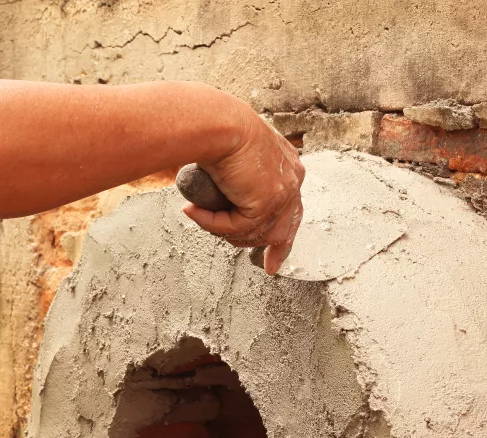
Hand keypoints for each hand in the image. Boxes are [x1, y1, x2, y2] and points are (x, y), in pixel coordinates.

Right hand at [182, 107, 304, 274]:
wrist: (215, 121)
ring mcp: (283, 191)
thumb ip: (238, 181)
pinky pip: (237, 227)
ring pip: (255, 232)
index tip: (275, 258)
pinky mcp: (267, 201)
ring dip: (225, 230)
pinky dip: (212, 223)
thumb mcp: (234, 157)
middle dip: (274, 250)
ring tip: (200, 214)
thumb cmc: (217, 130)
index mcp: (288, 167)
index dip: (283, 235)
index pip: (291, 209)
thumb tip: (223, 199)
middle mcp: (292, 179)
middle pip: (284, 228)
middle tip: (266, 266)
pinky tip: (194, 210)